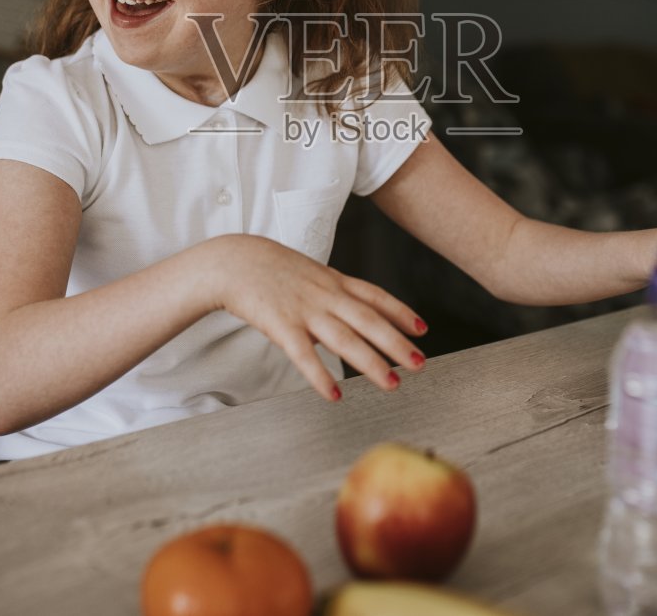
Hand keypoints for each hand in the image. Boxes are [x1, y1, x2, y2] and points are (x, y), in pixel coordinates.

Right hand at [208, 235, 426, 401]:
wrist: (234, 261)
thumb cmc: (271, 268)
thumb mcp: (311, 273)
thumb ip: (333, 292)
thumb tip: (354, 312)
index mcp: (334, 281)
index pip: (375, 297)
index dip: (401, 313)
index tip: (422, 330)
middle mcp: (326, 296)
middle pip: (369, 320)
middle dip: (397, 343)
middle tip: (419, 363)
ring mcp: (305, 310)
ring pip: (345, 339)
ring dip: (371, 363)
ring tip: (392, 384)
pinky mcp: (281, 325)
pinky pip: (304, 355)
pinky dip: (320, 376)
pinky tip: (334, 395)